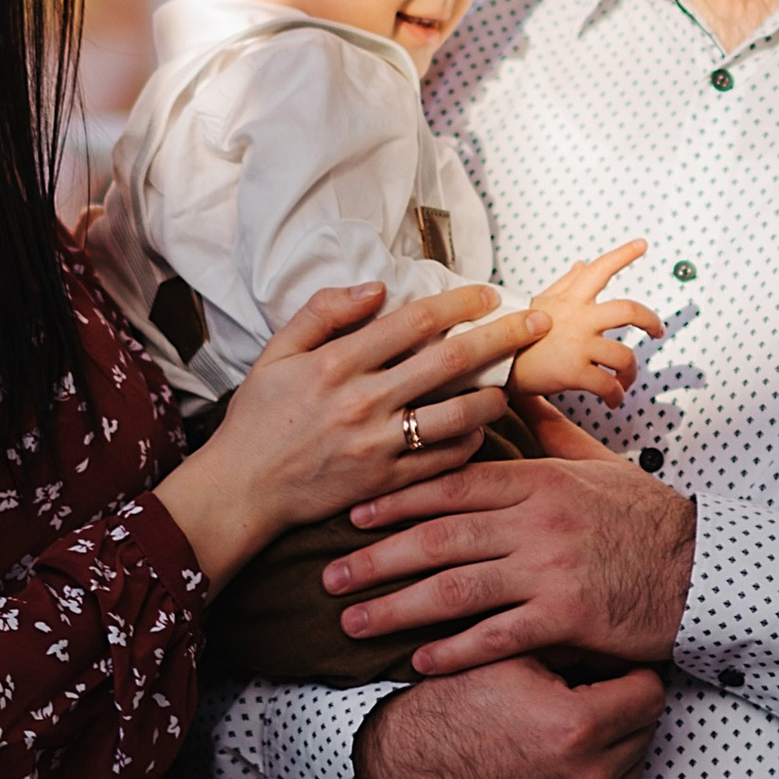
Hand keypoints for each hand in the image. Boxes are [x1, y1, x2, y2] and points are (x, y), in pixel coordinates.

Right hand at [154, 280, 543, 585]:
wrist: (242, 490)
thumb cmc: (258, 418)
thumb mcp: (275, 352)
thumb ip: (322, 312)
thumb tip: (376, 288)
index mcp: (337, 363)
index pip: (414, 320)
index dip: (459, 301)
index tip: (488, 293)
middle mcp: (364, 402)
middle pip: (451, 359)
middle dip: (502, 336)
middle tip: (536, 322)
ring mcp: (379, 445)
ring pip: (458, 413)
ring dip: (494, 394)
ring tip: (512, 383)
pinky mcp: (386, 483)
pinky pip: (445, 460)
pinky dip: (470, 442)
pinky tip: (478, 428)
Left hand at [326, 443, 695, 672]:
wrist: (704, 568)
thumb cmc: (646, 516)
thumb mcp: (595, 463)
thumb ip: (548, 430)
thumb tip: (515, 387)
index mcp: (538, 479)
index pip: (451, 485)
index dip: (396, 498)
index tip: (352, 511)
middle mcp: (536, 522)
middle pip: (439, 538)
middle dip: (376, 557)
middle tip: (329, 574)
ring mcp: (550, 570)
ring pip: (456, 589)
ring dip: (398, 608)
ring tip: (353, 622)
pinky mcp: (567, 618)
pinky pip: (498, 637)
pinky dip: (455, 652)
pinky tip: (419, 662)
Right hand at [355, 656, 665, 778]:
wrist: (404, 772)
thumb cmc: (453, 708)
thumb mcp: (511, 656)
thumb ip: (572, 643)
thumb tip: (618, 635)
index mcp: (577, 725)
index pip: (650, 694)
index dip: (630, 677)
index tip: (611, 676)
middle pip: (645, 734)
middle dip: (620, 715)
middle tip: (583, 704)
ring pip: (630, 773)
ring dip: (609, 754)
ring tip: (563, 738)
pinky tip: (553, 773)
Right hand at [506, 237, 662, 402]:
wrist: (494, 363)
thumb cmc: (517, 333)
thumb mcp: (541, 302)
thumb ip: (567, 284)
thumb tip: (583, 263)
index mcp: (571, 300)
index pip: (599, 269)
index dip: (623, 254)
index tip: (642, 244)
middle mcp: (579, 318)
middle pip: (629, 311)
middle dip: (651, 321)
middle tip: (658, 331)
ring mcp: (578, 345)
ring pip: (625, 356)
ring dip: (631, 373)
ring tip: (626, 381)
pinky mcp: (574, 372)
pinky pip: (609, 385)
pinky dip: (616, 395)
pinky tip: (613, 400)